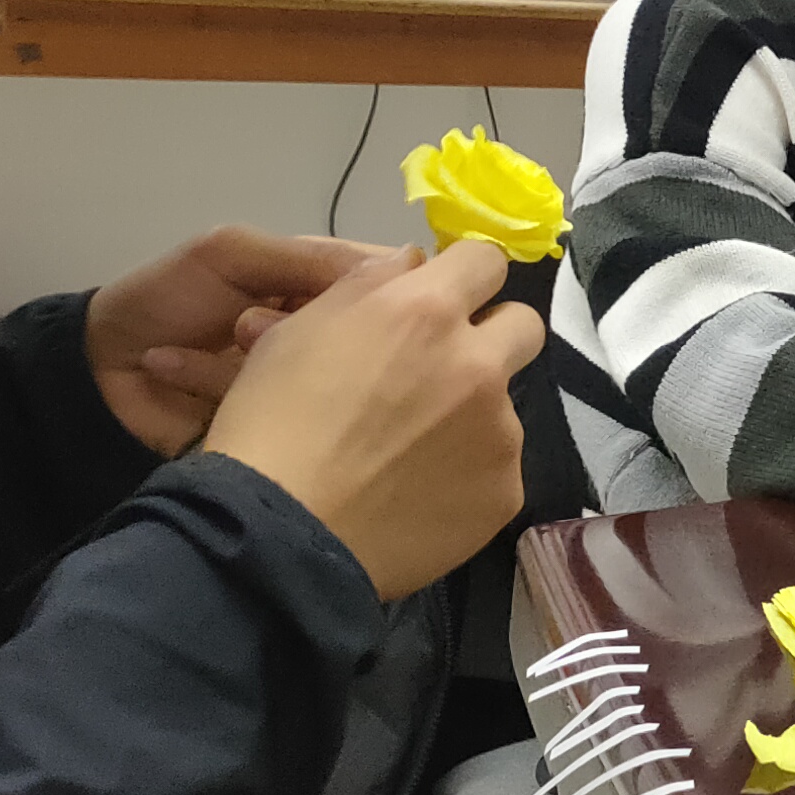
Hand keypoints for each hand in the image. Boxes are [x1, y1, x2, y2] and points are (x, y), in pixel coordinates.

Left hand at [85, 226, 402, 453]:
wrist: (96, 370)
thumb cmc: (162, 298)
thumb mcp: (230, 254)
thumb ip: (307, 257)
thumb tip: (405, 265)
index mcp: (318, 285)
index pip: (388, 285)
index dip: (380, 293)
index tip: (348, 301)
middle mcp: (321, 337)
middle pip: (365, 341)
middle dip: (305, 330)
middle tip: (246, 325)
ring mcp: (299, 389)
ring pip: (321, 383)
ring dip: (254, 361)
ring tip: (216, 343)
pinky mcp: (273, 432)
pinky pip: (274, 418)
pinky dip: (216, 386)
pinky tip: (174, 368)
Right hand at [195, 239, 544, 600]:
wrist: (276, 533)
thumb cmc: (272, 423)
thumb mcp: (299, 330)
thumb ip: (368, 286)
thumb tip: (411, 265)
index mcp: (426, 312)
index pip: (485, 260)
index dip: (464, 276)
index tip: (443, 299)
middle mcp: (477, 364)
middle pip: (522, 324)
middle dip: (489, 337)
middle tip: (441, 370)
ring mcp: (499, 432)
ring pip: (504, 403)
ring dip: (471, 413)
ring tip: (409, 452)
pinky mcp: (505, 492)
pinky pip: (497, 467)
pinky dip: (465, 474)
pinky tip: (416, 495)